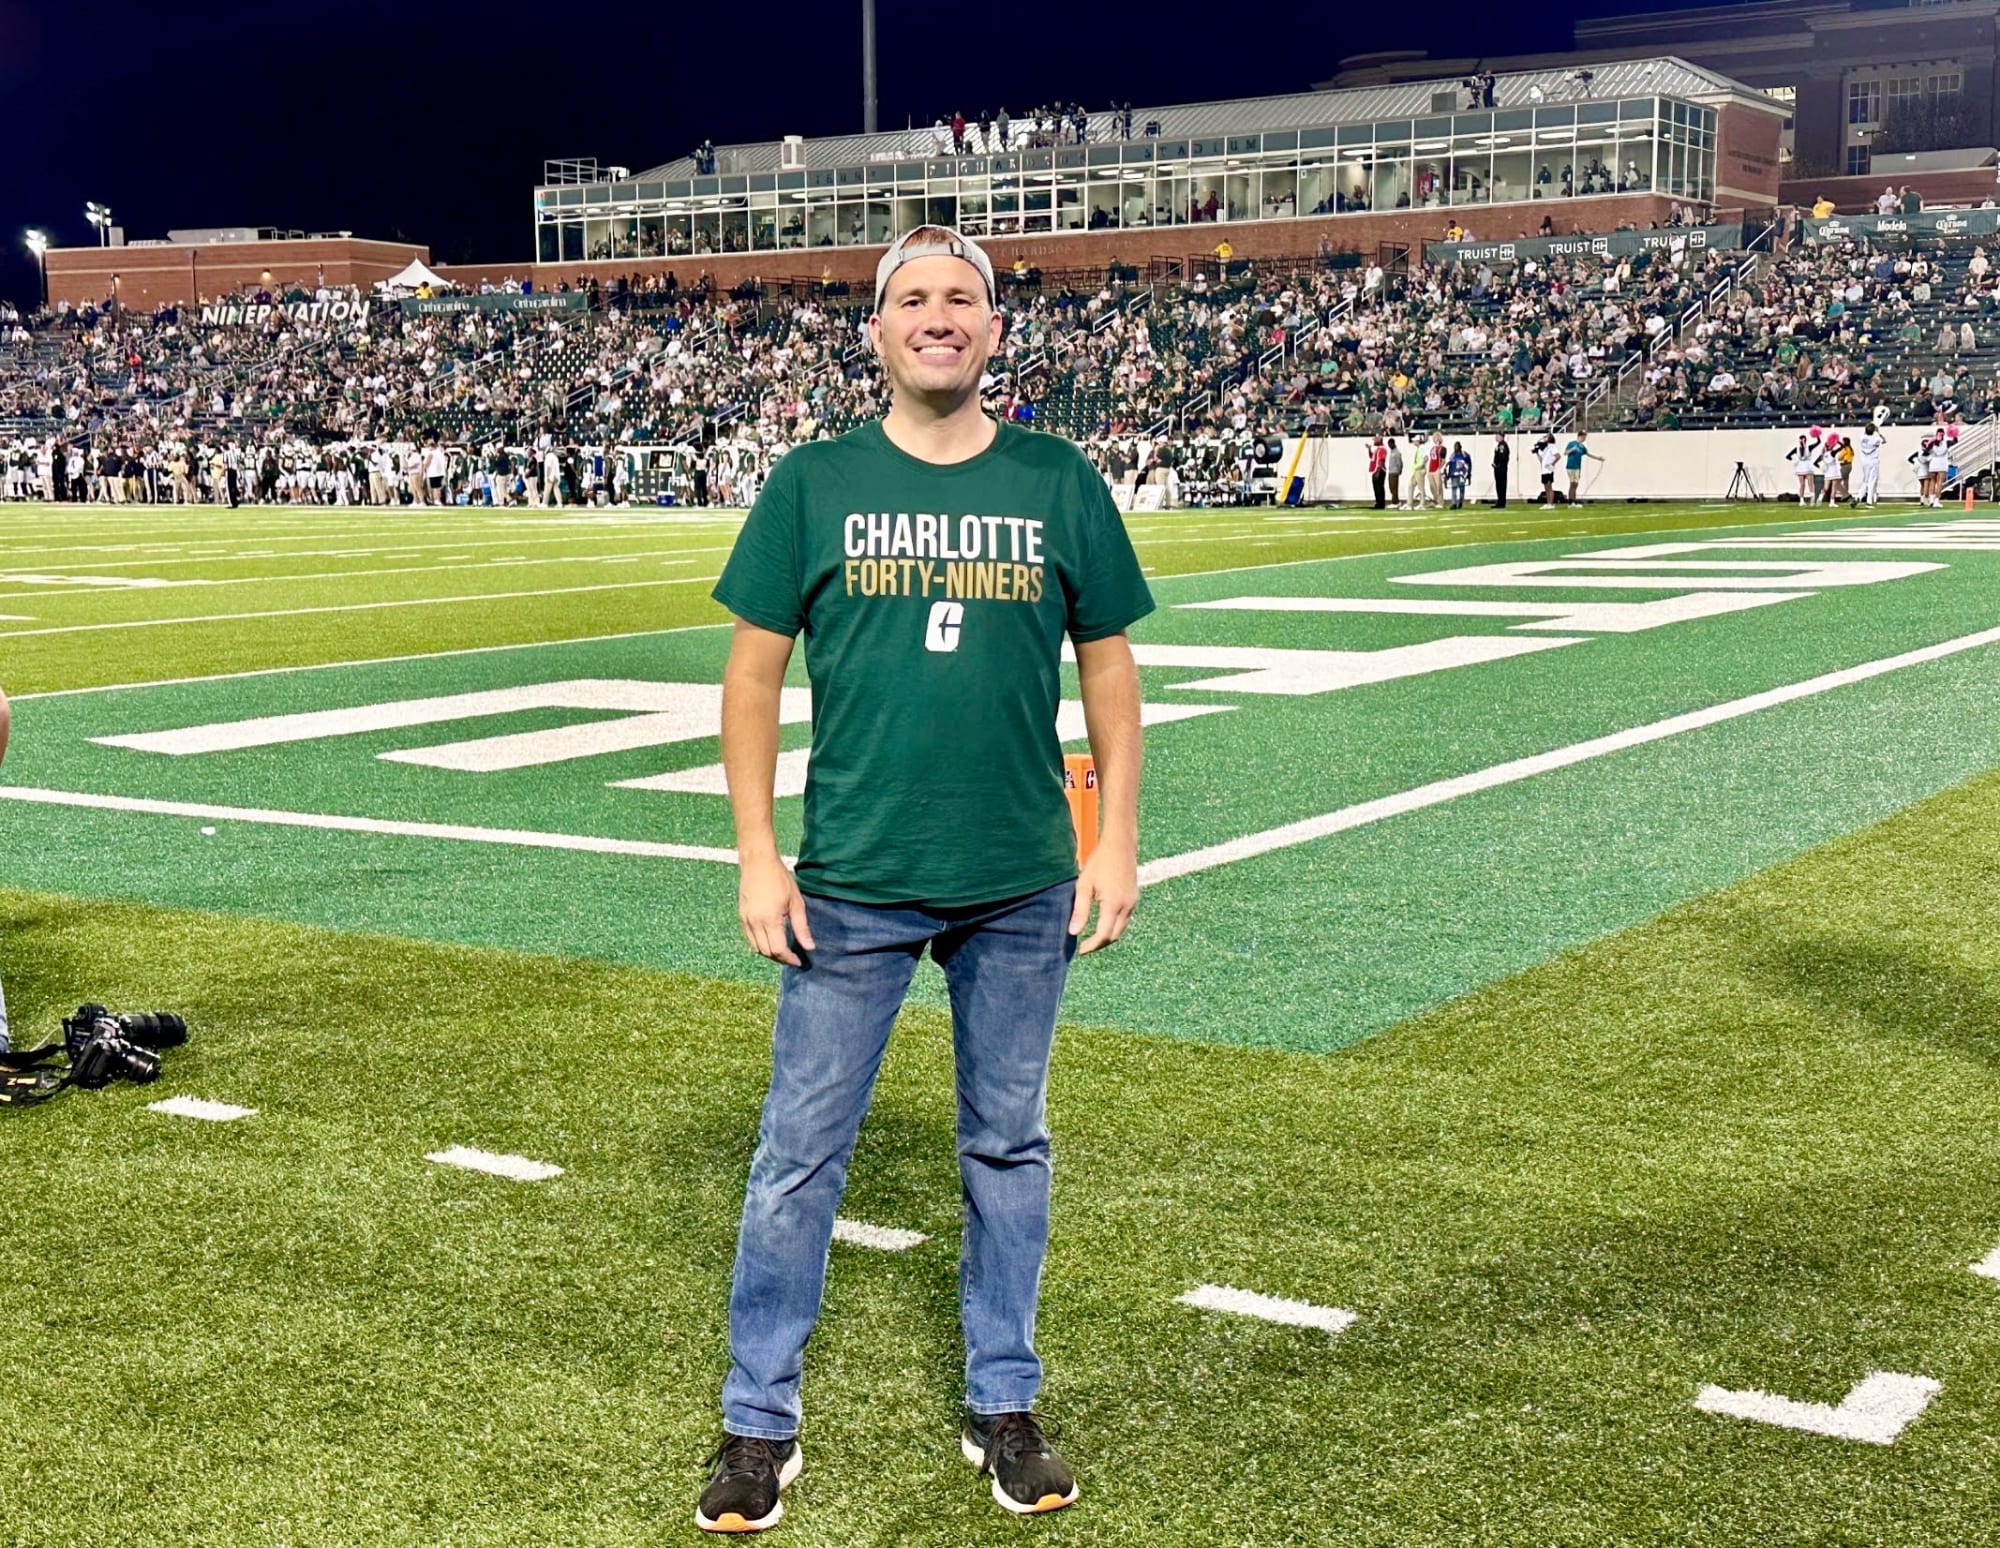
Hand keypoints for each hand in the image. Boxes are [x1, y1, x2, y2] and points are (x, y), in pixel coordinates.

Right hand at [738, 853, 814, 966]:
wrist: (758, 863)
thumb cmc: (779, 879)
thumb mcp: (796, 902)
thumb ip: (802, 927)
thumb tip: (810, 947)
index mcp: (770, 920)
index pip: (778, 950)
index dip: (789, 959)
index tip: (799, 961)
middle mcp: (755, 923)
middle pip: (767, 952)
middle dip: (780, 958)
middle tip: (793, 957)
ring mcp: (746, 920)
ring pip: (756, 948)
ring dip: (769, 953)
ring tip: (783, 951)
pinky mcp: (741, 916)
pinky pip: (749, 938)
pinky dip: (759, 944)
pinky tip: (770, 940)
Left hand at [1069, 839, 1137, 954]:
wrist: (1120, 845)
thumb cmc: (1099, 862)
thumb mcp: (1084, 885)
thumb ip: (1080, 910)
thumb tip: (1073, 932)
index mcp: (1113, 905)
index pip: (1103, 935)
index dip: (1091, 946)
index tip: (1079, 950)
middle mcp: (1127, 907)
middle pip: (1114, 936)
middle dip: (1099, 944)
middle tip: (1084, 947)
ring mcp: (1133, 902)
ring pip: (1121, 929)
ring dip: (1107, 936)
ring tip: (1091, 937)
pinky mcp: (1134, 898)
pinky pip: (1125, 919)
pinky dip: (1114, 926)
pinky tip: (1102, 923)